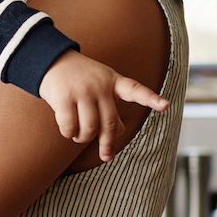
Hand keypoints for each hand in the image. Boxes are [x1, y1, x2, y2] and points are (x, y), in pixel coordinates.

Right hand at [38, 49, 169, 161]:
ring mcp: (82, 91)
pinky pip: (69, 126)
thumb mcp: (101, 85)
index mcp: (113, 81)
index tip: (166, 105)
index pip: (135, 90)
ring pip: (89, 128)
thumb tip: (121, 131)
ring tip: (79, 137)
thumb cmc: (80, 76)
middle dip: (107, 143)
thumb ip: (111, 106)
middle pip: (110, 122)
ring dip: (83, 138)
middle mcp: (100, 86)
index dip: (151, 99)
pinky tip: (67, 131)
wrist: (51, 60)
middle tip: (106, 156)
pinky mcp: (63, 97)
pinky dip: (68, 133)